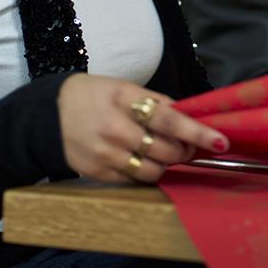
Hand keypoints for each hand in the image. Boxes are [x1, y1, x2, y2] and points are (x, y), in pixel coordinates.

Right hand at [56, 74, 228, 183]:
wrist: (47, 114)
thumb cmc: (92, 96)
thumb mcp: (123, 87)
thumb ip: (156, 102)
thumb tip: (188, 116)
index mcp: (124, 99)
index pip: (169, 118)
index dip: (197, 132)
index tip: (220, 141)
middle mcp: (114, 128)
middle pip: (165, 149)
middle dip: (184, 150)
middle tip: (187, 146)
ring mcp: (104, 153)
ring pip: (153, 170)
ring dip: (166, 164)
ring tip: (163, 153)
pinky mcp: (97, 172)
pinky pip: (133, 180)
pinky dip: (144, 172)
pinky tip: (139, 159)